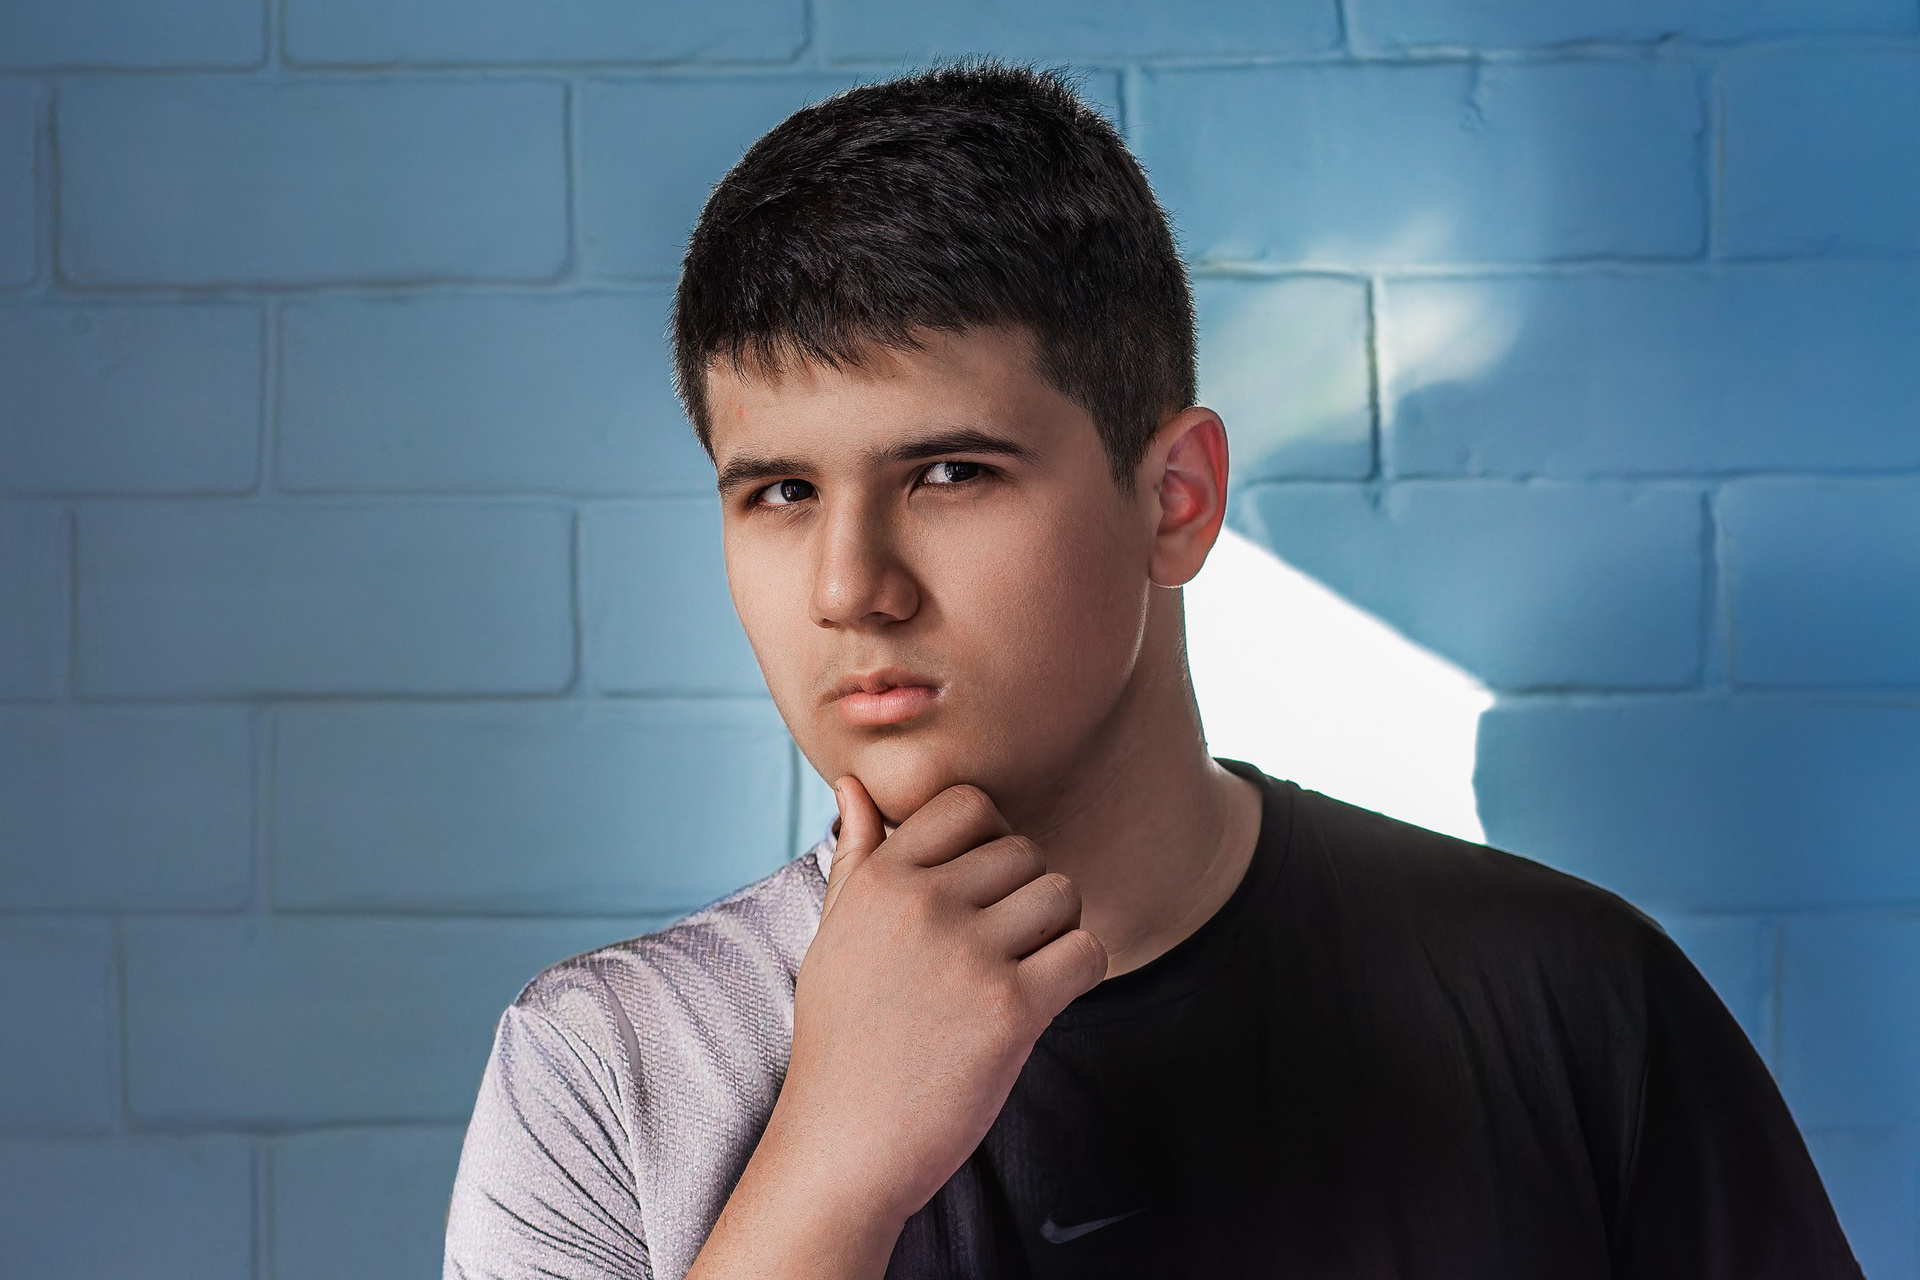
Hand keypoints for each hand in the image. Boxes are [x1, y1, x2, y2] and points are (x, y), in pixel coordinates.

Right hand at [791, 778, 1109, 1216]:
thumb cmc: (842, 1042)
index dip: (989, 841)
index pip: (969, 803)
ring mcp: (968, 954)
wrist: (844, 1146)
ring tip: (1021, 973)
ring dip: (1057, 931)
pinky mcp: (1011, 1008)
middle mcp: (922, 904)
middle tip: (1000, 948)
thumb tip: (854, 783)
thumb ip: (855, 857)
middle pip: (1024, 851)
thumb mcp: (834, 938)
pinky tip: (1045, 1001)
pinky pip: (1087, 951)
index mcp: (879, 880)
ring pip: (1062, 894)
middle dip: (1025, 894)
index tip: (981, 890)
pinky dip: (1080, 973)